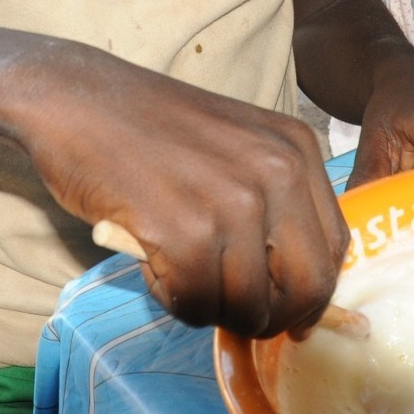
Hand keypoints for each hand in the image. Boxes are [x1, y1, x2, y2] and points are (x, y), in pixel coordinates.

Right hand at [19, 47, 349, 337]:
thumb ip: (272, 201)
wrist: (78, 98)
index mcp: (297, 148)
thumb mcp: (237, 148)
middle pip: (309, 287)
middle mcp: (279, 170)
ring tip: (175, 268)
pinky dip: (173, 300)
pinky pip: (197, 303)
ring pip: (249, 305)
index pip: (335, 247)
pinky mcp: (188, 229)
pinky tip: (152, 263)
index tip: (281, 311)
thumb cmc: (150, 129)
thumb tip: (295, 289)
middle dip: (270, 315)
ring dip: (209, 307)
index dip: (310, 295)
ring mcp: (236, 200)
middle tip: (229, 311)